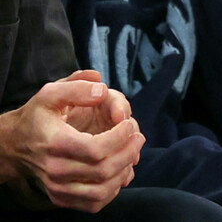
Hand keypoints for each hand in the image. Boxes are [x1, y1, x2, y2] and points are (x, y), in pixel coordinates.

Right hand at [0, 72, 144, 212]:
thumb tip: (103, 89)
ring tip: (132, 152)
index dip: (120, 137)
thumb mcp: (50, 94)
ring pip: (102, 191)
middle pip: (103, 171)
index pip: (95, 149)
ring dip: (125, 171)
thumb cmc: (37, 117)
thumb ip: (76, 87)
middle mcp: (55, 170)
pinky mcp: (62, 198)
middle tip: (138, 137)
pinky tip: (120, 170)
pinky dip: (114, 189)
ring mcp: (58, 187)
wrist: (14, 145)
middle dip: (129, 152)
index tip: (129, 124)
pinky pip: (94, 203)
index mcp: (55, 143)